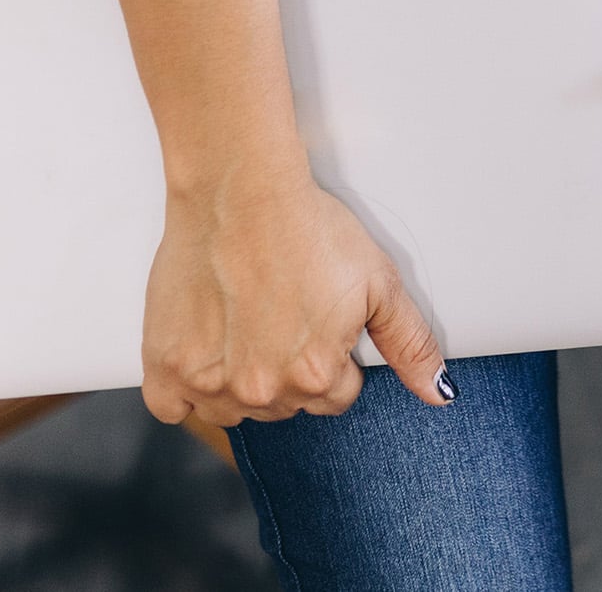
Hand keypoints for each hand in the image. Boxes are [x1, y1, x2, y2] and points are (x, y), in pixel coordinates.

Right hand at [143, 167, 449, 427]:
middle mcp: (261, 390)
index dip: (333, 358)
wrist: (241, 192)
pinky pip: (173, 407)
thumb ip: (410, 345)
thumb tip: (439, 394)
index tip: (318, 323)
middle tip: (281, 316)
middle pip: (286, 405)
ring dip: (241, 382)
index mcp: (317, 376)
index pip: (336, 397)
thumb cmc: (309, 229)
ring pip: (233, 410)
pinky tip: (207, 346)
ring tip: (247, 325)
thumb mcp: (381, 284)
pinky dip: (187, 387)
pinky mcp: (162, 367)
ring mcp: (207, 383)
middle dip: (288, 370)